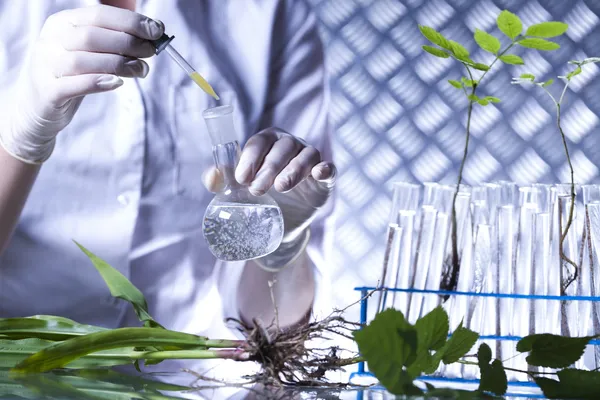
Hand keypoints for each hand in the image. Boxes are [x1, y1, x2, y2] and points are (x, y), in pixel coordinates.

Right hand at [0, 5, 163, 163]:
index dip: (130, 21)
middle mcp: (51, 40)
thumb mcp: (91, 51)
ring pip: (83, 61)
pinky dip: (98, 82)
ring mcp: (46, 65)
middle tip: (151, 52)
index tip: (157, 30)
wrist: (41, 105)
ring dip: (119, 64)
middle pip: (92, 36)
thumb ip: (115, 40)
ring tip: (141, 70)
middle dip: (129, 42)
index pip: (99, 15)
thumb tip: (152, 34)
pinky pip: (73, 85)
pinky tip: (118, 83)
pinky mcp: (48, 91)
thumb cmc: (74, 74)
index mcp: (63, 22)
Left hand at [203, 128, 335, 241]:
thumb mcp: (236, 189)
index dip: (250, 158)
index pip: (260, 141)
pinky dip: (326, 169)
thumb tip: (212, 177)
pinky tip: (318, 174)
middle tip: (256, 190)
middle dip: (268, 167)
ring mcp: (310, 161)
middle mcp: (290, 146)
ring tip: (281, 187)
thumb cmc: (257, 196)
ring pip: (306, 155)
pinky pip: (329, 168)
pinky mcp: (324, 179)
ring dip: (293, 169)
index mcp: (268, 142)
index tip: (241, 178)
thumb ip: (221, 181)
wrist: (278, 223)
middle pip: (282, 147)